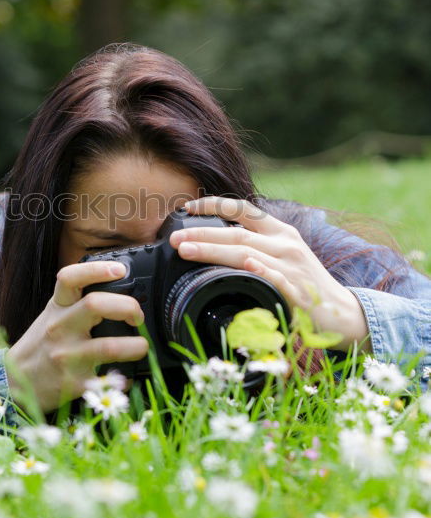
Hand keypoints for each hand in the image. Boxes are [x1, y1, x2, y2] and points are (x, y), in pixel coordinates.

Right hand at [4, 260, 147, 413]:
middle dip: (128, 307)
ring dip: (136, 346)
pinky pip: (106, 380)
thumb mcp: (53, 315)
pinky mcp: (74, 383)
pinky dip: (124, 378)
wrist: (14, 381)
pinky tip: (128, 374)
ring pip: (110, 347)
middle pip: (96, 305)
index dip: (97, 269)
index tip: (120, 269)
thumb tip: (120, 287)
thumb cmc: (41, 343)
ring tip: (142, 346)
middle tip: (137, 316)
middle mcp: (60, 328)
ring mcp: (66, 356)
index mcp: (57, 307)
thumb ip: (77, 301)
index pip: (70, 278)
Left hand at [168, 196, 370, 352]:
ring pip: (246, 253)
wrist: (343, 313)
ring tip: (186, 251)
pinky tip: (245, 266)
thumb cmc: (305, 284)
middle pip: (237, 232)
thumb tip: (215, 242)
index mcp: (280, 232)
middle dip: (201, 233)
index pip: (244, 209)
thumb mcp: (284, 256)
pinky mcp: (298, 290)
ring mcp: (292, 266)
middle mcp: (286, 244)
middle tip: (174, 238)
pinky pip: (276, 277)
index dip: (214, 204)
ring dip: (213, 250)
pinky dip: (260, 270)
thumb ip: (255, 246)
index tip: (187, 207)